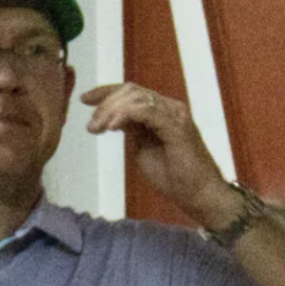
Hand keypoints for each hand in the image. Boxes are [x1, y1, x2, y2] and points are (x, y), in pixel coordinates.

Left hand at [82, 83, 232, 223]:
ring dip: (111, 111)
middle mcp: (170, 107)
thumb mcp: (143, 149)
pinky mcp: (177, 126)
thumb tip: (112, 119)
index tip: (85, 99)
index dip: (106, 91)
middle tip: (91, 124)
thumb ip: (131, 130)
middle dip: (105, 103)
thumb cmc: (175, 178)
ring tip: (98, 128)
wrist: (199, 195)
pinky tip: (112, 127)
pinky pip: (147, 111)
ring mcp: (175, 115)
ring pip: (136, 98)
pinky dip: (125, 115)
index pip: (131, 92)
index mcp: (162, 111)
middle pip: (131, 90)